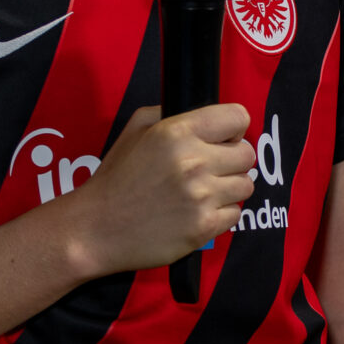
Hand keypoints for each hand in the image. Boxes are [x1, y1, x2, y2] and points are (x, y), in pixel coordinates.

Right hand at [64, 103, 255, 277]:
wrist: (96, 229)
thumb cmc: (116, 178)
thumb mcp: (136, 130)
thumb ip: (171, 114)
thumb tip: (205, 115)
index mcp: (177, 132)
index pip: (238, 117)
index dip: (234, 127)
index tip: (225, 138)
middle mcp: (194, 162)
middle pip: (247, 153)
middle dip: (232, 159)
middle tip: (211, 168)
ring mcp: (201, 197)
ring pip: (245, 184)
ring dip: (229, 188)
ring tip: (204, 191)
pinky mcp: (203, 228)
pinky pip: (235, 214)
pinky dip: (221, 214)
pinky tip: (198, 211)